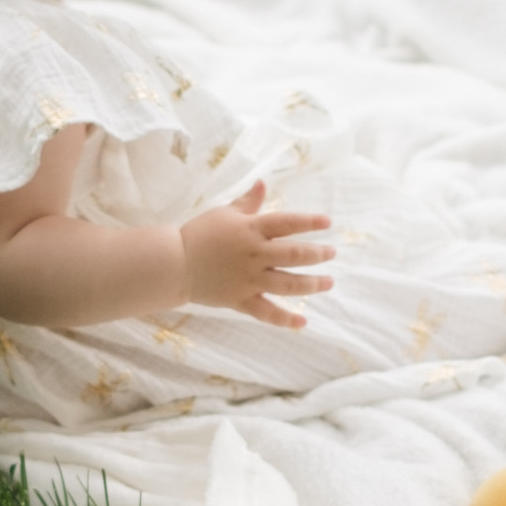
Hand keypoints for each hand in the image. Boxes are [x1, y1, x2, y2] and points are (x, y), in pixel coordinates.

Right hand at [180, 182, 334, 328]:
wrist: (174, 263)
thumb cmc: (199, 234)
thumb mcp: (225, 213)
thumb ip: (248, 202)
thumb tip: (263, 183)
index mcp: (250, 230)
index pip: (287, 223)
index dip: (309, 222)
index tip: (328, 222)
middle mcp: (254, 255)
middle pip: (294, 255)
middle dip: (317, 254)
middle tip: (331, 253)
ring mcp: (249, 279)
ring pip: (287, 284)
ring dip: (311, 284)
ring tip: (328, 282)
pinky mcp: (240, 300)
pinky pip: (267, 312)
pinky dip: (286, 319)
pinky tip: (303, 321)